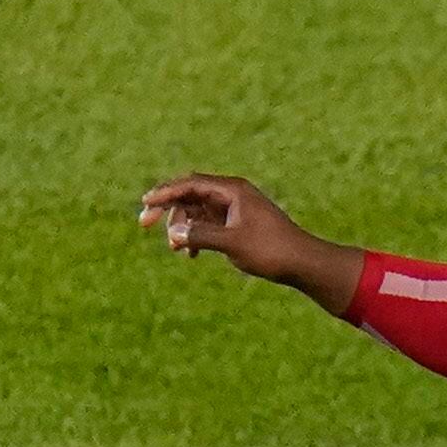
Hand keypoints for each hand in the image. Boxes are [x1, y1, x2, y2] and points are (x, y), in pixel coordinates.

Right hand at [138, 172, 330, 287]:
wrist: (302, 262)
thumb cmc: (271, 250)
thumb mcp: (232, 244)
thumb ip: (201, 236)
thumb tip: (174, 232)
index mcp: (232, 190)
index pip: (190, 184)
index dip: (164, 192)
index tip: (145, 203)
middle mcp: (233, 195)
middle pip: (190, 194)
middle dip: (168, 209)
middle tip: (144, 223)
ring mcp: (235, 209)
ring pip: (198, 211)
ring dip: (182, 227)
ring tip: (174, 249)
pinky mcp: (238, 224)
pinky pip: (209, 224)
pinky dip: (197, 236)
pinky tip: (192, 255)